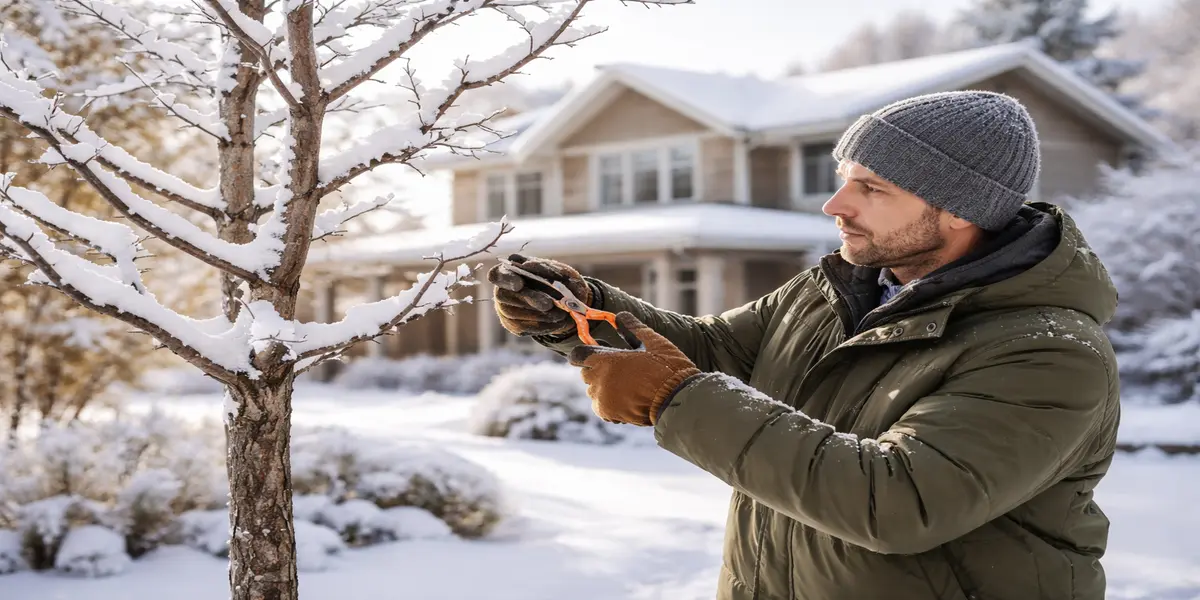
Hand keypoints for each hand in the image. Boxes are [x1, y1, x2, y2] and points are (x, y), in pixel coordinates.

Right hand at [487, 253, 591, 336]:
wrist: (568, 304)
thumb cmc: (559, 282)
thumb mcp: (559, 271)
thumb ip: (544, 267)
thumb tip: (529, 265)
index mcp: (510, 271)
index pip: (496, 275)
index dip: (505, 279)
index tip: (519, 284)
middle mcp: (502, 291)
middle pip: (504, 296)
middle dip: (529, 299)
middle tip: (548, 304)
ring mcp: (506, 310)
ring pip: (514, 314)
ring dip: (539, 314)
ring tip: (561, 313)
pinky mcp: (514, 326)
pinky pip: (524, 328)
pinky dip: (543, 325)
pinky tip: (558, 321)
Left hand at [568, 312, 700, 425]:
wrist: (678, 399)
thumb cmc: (667, 368)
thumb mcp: (653, 341)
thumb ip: (632, 328)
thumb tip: (619, 316)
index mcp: (607, 360)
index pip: (578, 356)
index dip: (583, 354)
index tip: (594, 354)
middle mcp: (600, 380)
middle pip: (585, 374)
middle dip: (596, 371)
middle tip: (617, 370)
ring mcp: (603, 399)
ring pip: (593, 391)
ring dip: (603, 388)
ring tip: (626, 386)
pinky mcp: (609, 414)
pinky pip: (600, 408)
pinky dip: (609, 404)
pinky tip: (626, 400)